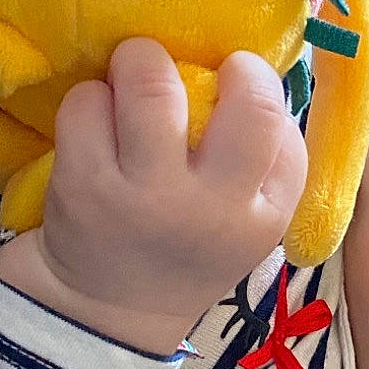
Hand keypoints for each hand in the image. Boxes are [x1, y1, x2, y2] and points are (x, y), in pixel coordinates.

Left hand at [0, 40, 306, 354]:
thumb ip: (268, 155)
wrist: (110, 306)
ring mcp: (146, 197)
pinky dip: (89, 98)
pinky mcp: (84, 186)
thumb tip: (253, 72)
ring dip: (138, 65)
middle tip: (179, 67)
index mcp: (263, 214)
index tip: (232, 79)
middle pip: (244, 104)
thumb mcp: (251, 217)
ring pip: (150, 86)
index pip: (284, 126)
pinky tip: (95, 121)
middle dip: (212, 62)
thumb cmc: (189, 241)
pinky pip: (87, 104)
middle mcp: (212, 208)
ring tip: (131, 82)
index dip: (256, 80)